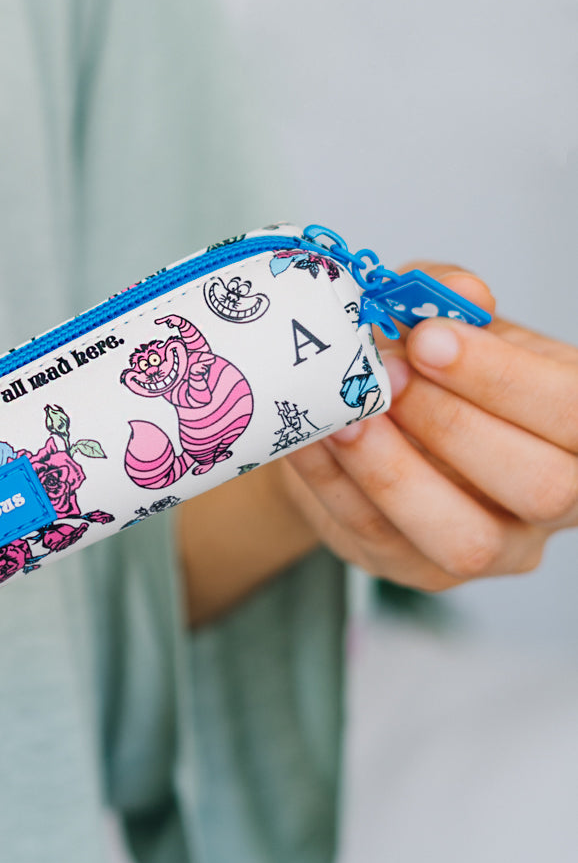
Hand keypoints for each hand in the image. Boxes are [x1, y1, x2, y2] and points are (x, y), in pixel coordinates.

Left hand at [280, 267, 577, 588]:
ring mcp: (494, 549)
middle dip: (454, 426)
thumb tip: (460, 292)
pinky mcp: (419, 570)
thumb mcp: (444, 318)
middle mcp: (556, 500)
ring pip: (465, 540)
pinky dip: (336, 482)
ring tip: (348, 415)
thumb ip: (451, 299)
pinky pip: (379, 537)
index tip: (430, 336)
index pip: (577, 415)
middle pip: (542, 488)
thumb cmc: (426, 367)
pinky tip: (311, 437)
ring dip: (395, 472)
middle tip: (388, 375)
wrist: (366, 418)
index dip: (505, 379)